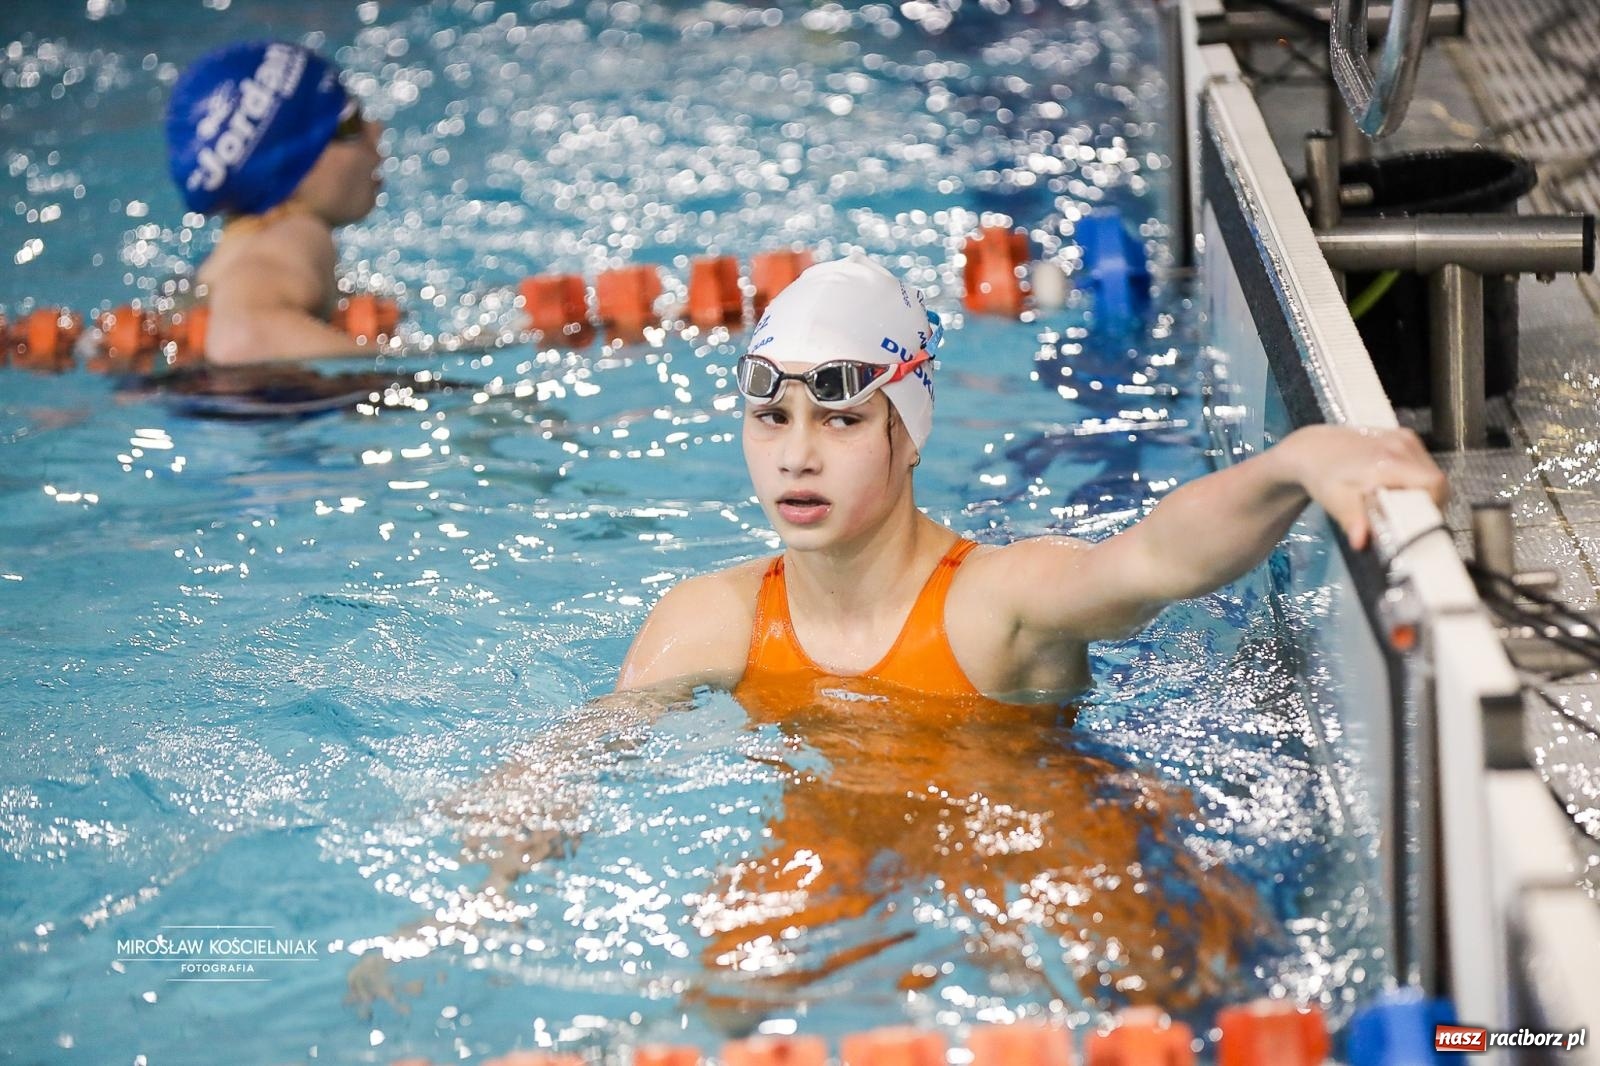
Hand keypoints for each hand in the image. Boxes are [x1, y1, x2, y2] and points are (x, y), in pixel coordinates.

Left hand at [1285, 425, 1448, 550]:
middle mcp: (1402, 445)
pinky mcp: (1404, 435)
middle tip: (1404, 517)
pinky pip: (1423, 462)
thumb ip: (1352, 520)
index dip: (1432, 506)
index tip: (1416, 521)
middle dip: (1425, 502)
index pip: (1434, 484)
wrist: (1313, 448)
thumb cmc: (1324, 476)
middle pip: (1436, 480)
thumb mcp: (1335, 501)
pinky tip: (1396, 486)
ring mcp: (1404, 437)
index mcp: (1389, 462)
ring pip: (1431, 471)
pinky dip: (1416, 477)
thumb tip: (1361, 542)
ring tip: (1397, 502)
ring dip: (1422, 490)